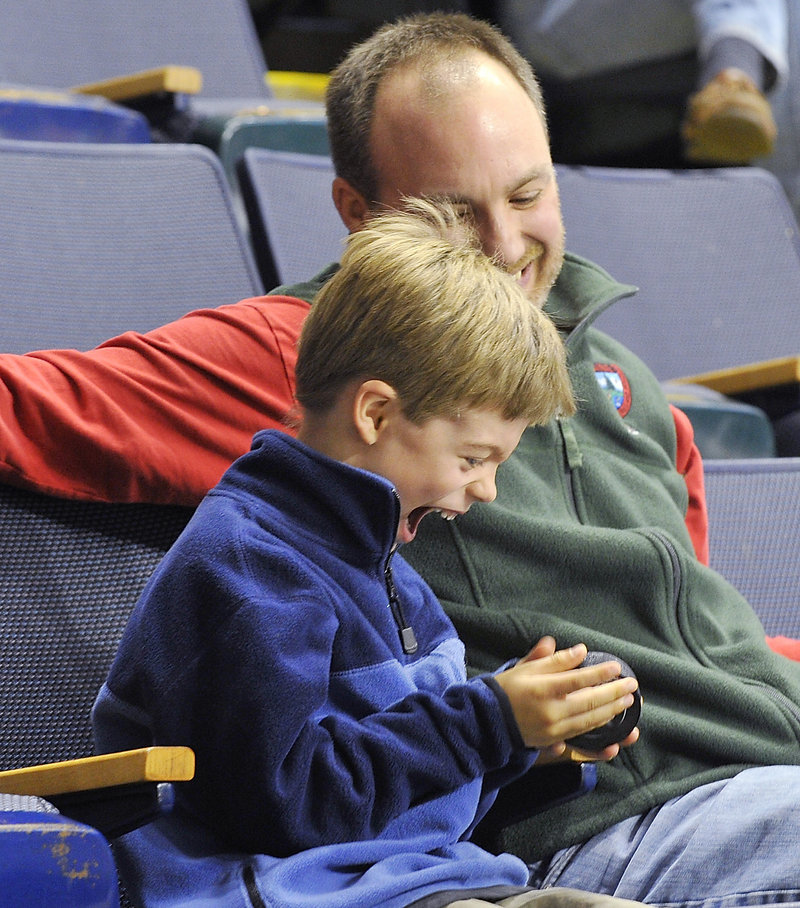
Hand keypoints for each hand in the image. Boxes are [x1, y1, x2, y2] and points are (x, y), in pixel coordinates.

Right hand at [494, 639, 639, 751]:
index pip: (578, 679)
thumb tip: (579, 650)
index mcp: (543, 689)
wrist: (488, 720)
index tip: (616, 667)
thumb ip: (552, 659)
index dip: (600, 673)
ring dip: (612, 709)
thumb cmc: (506, 689)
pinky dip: (600, 724)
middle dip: (614, 692)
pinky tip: (611, 717)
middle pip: (590, 701)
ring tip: (628, 700)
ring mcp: (555, 728)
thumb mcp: (525, 667)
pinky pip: (583, 732)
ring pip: (591, 719)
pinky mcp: (555, 739)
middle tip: (632, 685)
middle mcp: (552, 711)